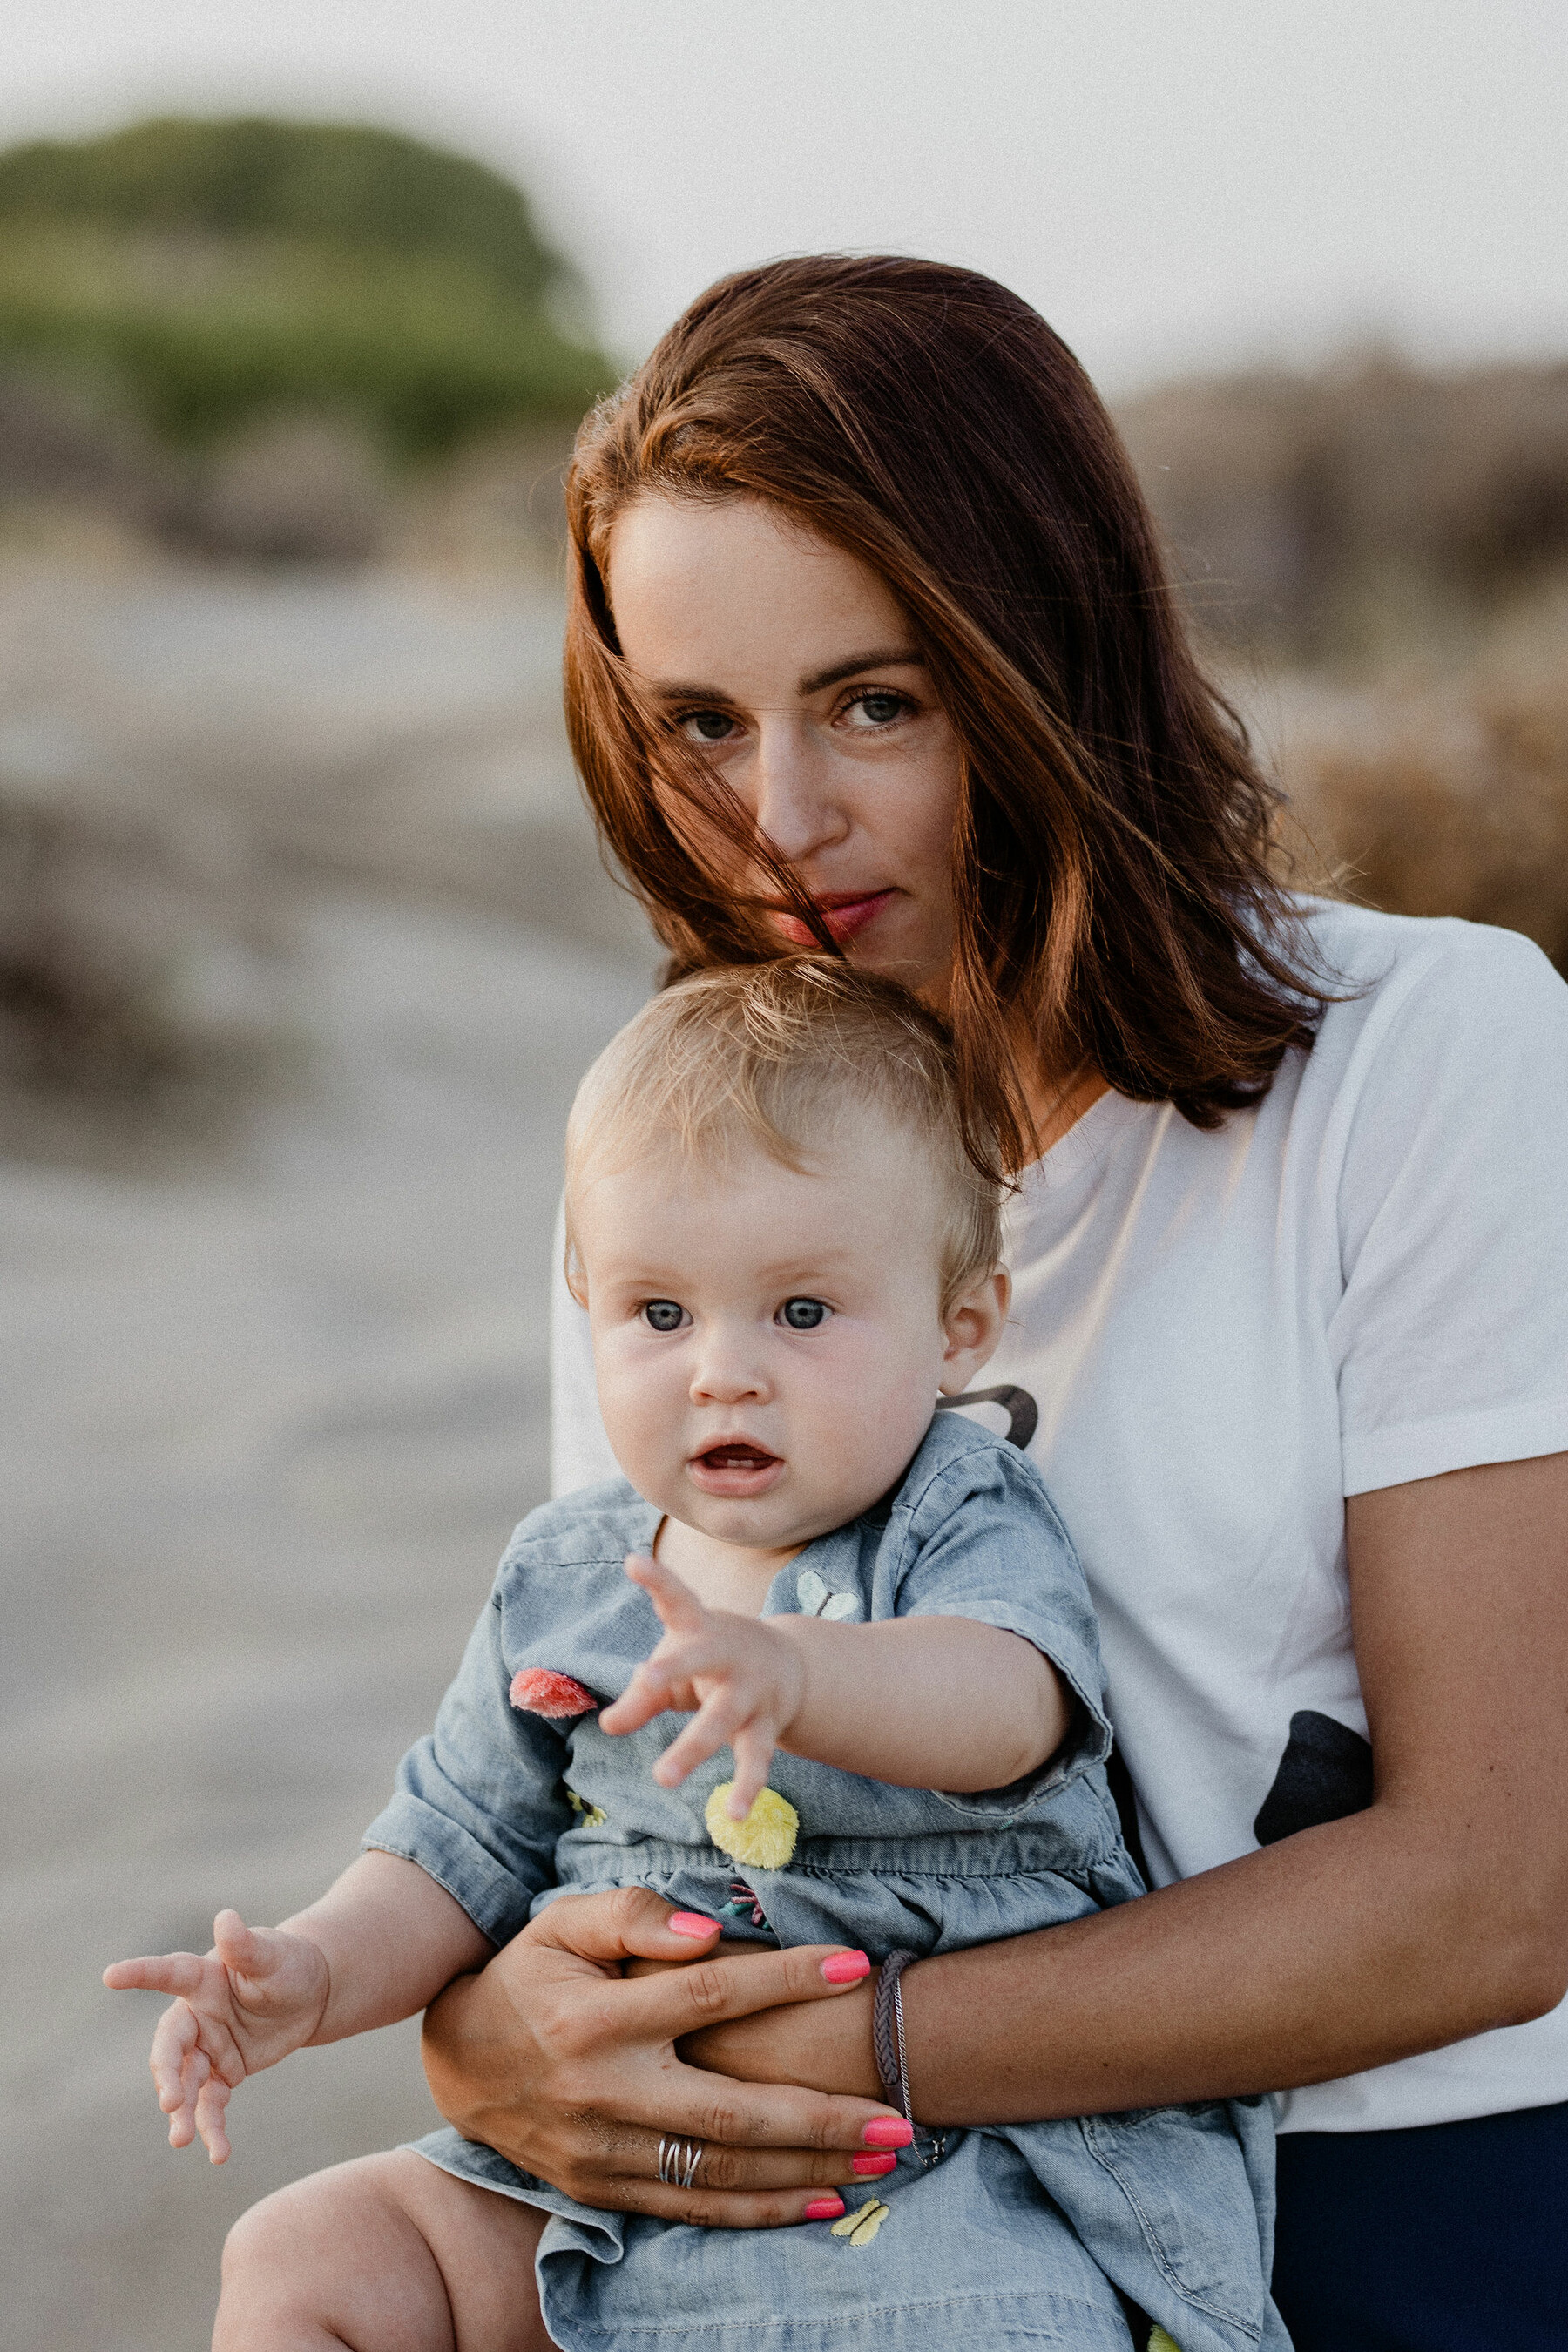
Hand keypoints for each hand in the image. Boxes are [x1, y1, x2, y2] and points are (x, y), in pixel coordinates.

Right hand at [103, 1909, 330, 2162]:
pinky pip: (211, 2104)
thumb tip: (226, 1918)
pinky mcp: (222, 2072)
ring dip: (182, 2112)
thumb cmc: (288, 1965)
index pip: (168, 1973)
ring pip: (185, 2082)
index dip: (141, 1973)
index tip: (110, 1975)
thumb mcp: (274, 1956)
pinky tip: (218, 2154)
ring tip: (183, 2140)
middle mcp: (196, 2014)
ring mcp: (206, 2047)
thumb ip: (246, 1946)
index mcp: (203, 1978)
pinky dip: (212, 2128)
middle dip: (167, 2074)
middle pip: (170, 2046)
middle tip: (171, 2102)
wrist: (311, 1995)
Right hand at [420, 1887, 909, 2227]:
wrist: (458, 2063)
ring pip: (722, 2174)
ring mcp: (605, 2151)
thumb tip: (709, 1931)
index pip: (710, 1995)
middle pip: (731, 2114)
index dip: (786, 1979)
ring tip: (880, 2159)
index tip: (854, 1965)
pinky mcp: (603, 2191)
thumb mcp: (563, 1924)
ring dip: (808, 2171)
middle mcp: (605, 2091)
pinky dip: (761, 2212)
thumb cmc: (528, 1978)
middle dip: (822, 2118)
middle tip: (899, 2117)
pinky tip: (822, 2201)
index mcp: (599, 2017)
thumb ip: (633, 1915)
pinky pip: (693, 2210)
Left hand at [600, 1553, 805, 1817]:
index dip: (656, 1580)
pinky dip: (746, 1787)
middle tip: (646, 1680)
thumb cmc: (709, 1659)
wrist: (787, 1664)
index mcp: (700, 1628)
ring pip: (722, 1720)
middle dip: (674, 1670)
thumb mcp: (676, 1664)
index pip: (676, 1598)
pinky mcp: (766, 1726)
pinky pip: (756, 1758)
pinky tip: (734, 1816)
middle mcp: (727, 1655)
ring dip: (692, 1748)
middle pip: (699, 1660)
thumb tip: (608, 1725)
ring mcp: (749, 1691)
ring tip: (663, 1777)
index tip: (632, 1561)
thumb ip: (643, 1694)